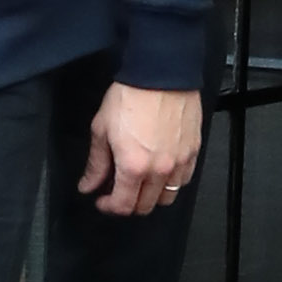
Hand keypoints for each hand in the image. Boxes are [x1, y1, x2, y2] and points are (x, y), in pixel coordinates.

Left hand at [81, 84, 200, 217]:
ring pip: (167, 197)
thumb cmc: (131, 96)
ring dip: (151, 196)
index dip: (109, 207)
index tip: (102, 200)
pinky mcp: (193, 152)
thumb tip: (88, 185)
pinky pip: (184, 180)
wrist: (160, 74)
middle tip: (118, 191)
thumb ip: (96, 164)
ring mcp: (180, 162)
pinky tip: (160, 170)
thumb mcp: (102, 129)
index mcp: (133, 167)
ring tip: (140, 182)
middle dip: (128, 203)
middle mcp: (159, 170)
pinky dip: (171, 182)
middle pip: (145, 206)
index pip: (123, 205)